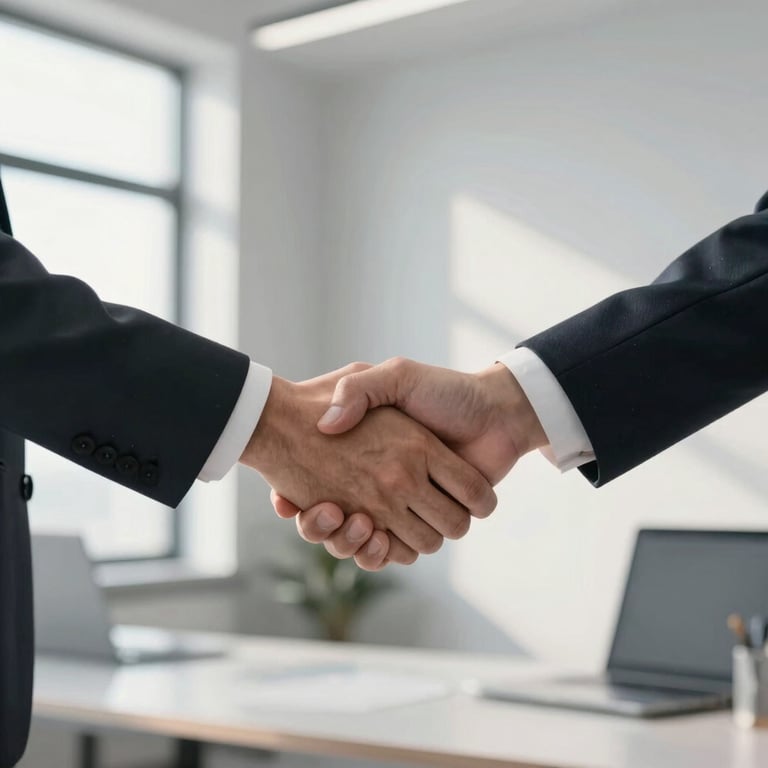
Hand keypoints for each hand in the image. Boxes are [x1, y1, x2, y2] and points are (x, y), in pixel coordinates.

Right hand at [242, 364, 497, 563]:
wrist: (496, 411)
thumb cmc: (445, 391)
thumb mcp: (397, 375)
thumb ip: (359, 389)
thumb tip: (326, 425)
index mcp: (370, 455)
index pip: (317, 488)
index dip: (301, 500)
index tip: (286, 501)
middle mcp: (383, 484)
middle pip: (337, 525)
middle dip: (325, 529)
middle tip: (327, 512)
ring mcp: (405, 506)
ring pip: (364, 544)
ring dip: (355, 542)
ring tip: (356, 521)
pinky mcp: (429, 523)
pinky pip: (398, 552)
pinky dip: (384, 553)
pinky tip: (376, 536)